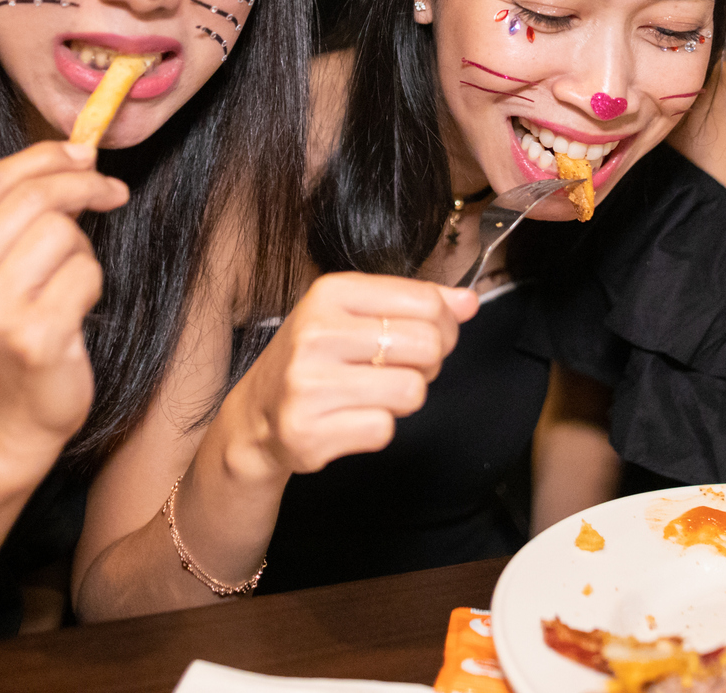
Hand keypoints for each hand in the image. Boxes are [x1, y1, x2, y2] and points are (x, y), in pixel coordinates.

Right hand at [0, 141, 119, 487]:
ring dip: (82, 250)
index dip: (46, 157)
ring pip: (64, 235)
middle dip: (83, 185)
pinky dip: (90, 287)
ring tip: (70, 282)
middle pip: (35, 199)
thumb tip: (72, 157)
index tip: (83, 154)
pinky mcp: (35, 339)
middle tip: (111, 191)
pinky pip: (86, 277)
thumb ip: (7, 222)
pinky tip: (74, 313)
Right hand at [224, 273, 478, 479]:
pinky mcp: (309, 431)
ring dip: (404, 399)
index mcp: (331, 293)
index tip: (431, 336)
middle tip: (401, 369)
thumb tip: (468, 301)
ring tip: (374, 393)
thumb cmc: (316, 358)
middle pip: (427, 345)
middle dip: (427, 364)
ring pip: (412, 391)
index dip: (445, 324)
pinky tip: (351, 418)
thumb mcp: (356, 314)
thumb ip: (415, 303)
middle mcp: (316, 333)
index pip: (425, 301)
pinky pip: (384, 430)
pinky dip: (378, 428)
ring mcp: (309, 384)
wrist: (257, 414)